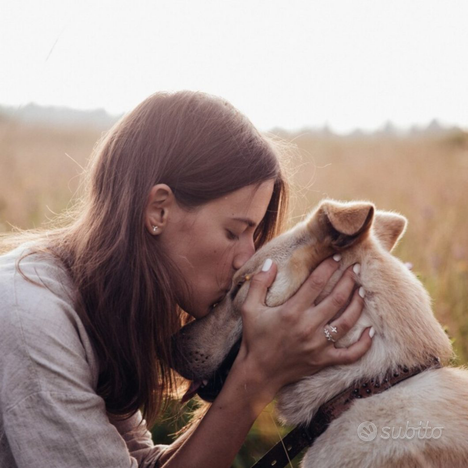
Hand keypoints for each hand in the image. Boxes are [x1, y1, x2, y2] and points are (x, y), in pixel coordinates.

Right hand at [235, 256, 372, 400]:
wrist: (258, 371)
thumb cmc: (254, 337)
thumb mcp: (249, 308)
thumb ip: (259, 283)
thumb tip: (270, 262)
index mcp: (291, 311)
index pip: (316, 283)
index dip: (329, 267)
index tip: (337, 257)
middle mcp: (308, 327)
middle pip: (337, 299)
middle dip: (349, 280)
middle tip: (356, 268)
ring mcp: (318, 345)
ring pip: (347, 321)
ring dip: (357, 303)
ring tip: (362, 289)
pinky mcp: (324, 360)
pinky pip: (351, 354)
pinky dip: (364, 343)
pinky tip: (371, 330)